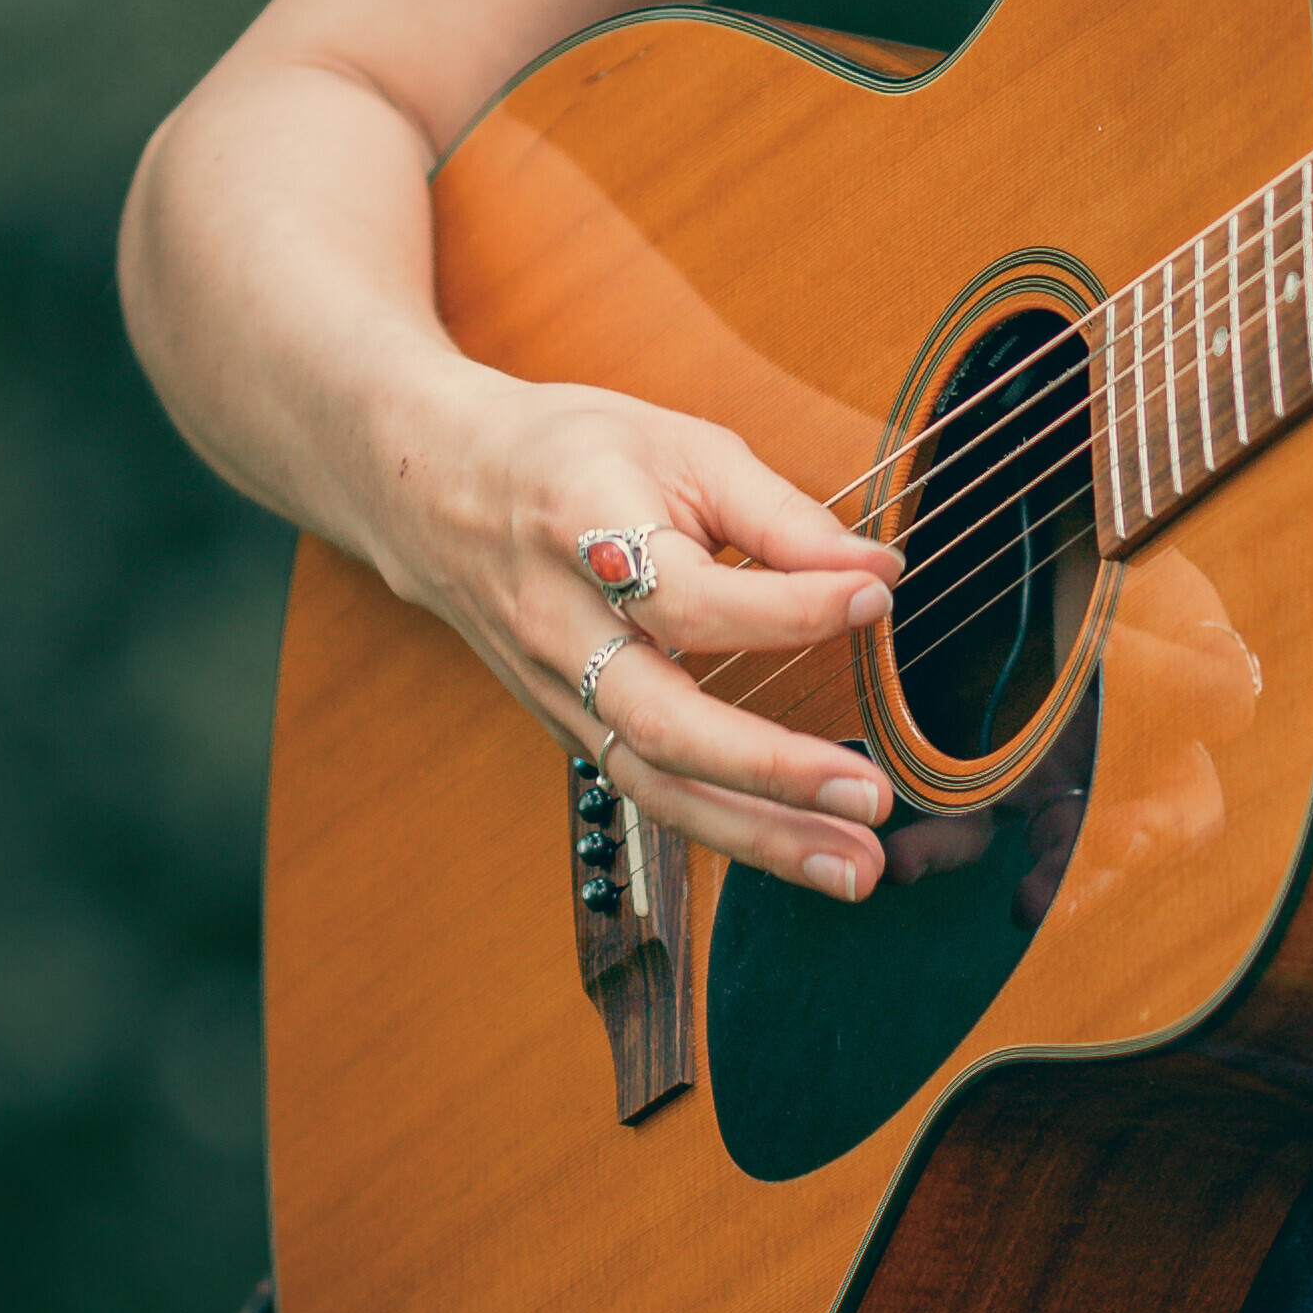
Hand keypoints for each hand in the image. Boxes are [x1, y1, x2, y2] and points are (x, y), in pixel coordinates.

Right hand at [389, 363, 905, 897]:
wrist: (436, 489)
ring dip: (760, 836)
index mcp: (584, 530)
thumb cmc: (573, 454)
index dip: (788, 603)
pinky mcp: (564, 730)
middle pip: (661, 722)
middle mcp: (559, 627)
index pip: (689, 596)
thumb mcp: (678, 446)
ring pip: (653, 783)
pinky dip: (725, 828)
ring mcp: (554, 692)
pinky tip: (799, 848)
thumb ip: (779, 513)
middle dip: (771, 770)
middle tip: (871, 796)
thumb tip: (877, 571)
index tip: (877, 595)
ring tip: (855, 867)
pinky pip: (647, 790)